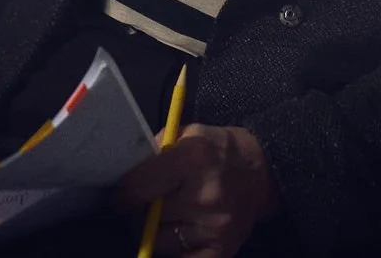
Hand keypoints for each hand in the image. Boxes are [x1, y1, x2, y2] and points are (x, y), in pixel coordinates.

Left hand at [114, 125, 278, 257]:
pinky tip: (181, 235)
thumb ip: (155, 153)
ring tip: (171, 216)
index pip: (138, 187)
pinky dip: (176, 251)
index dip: (122, 195)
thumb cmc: (216, 150)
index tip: (120, 198)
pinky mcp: (223, 249)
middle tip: (146, 205)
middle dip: (140, 213)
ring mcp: (216, 226)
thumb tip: (122, 181)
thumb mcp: (187, 134)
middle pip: (147, 218)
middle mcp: (205, 194)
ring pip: (161, 242)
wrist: (260, 171)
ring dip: (158, 232)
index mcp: (194, 156)